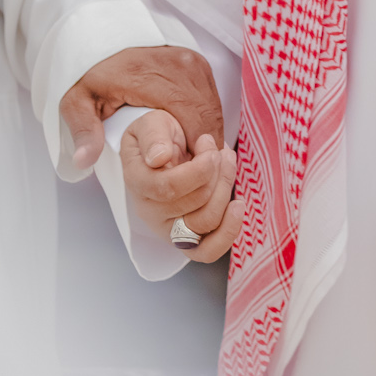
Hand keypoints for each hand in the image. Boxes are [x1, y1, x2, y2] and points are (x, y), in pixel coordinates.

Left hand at [60, 45, 224, 169]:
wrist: (106, 32)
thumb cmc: (93, 70)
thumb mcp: (78, 100)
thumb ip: (84, 130)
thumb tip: (84, 161)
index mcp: (152, 78)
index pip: (189, 121)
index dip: (192, 150)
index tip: (182, 169)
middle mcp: (180, 67)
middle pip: (207, 119)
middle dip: (203, 148)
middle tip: (190, 169)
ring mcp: (193, 63)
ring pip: (214, 110)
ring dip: (207, 135)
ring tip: (191, 156)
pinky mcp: (199, 62)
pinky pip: (213, 99)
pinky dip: (207, 120)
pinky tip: (193, 136)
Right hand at [120, 111, 240, 263]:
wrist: (167, 149)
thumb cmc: (160, 137)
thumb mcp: (152, 124)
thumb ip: (153, 136)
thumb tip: (158, 157)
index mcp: (138, 183)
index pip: (169, 187)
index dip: (199, 168)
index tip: (208, 141)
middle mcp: (150, 211)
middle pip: (195, 203)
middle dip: (217, 172)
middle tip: (218, 151)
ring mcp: (169, 228)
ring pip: (206, 222)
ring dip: (225, 189)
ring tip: (227, 162)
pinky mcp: (188, 239)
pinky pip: (207, 252)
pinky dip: (228, 231)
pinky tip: (238, 204)